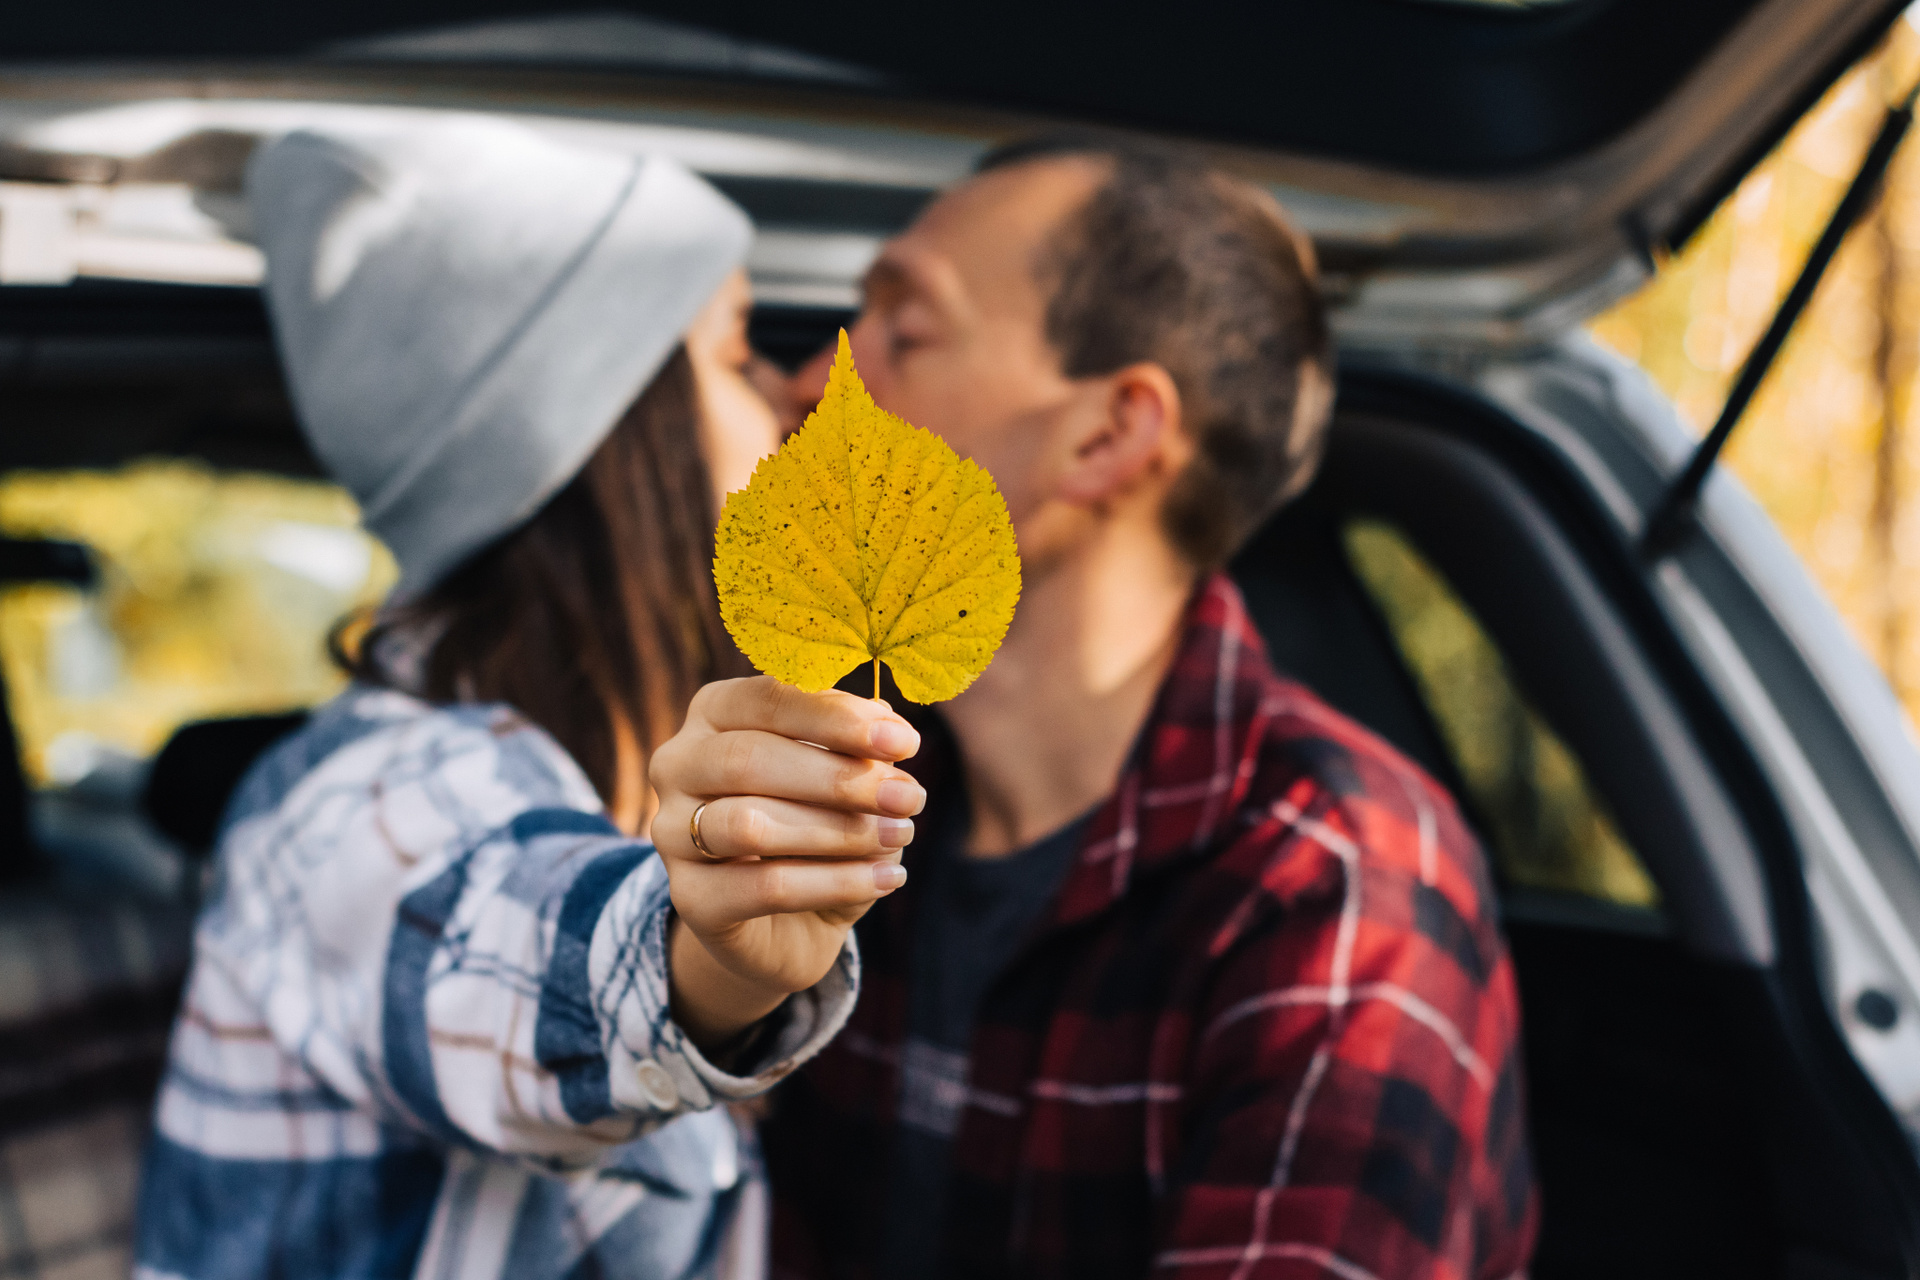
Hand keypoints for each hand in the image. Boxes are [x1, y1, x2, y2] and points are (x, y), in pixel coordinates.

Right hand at [649, 676, 922, 1051]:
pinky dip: (836, 883)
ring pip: (750, 824)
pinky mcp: (691, 898)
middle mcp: (678, 764)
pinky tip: (887, 878)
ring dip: (839, 831)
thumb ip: (858, 746)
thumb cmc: (820, 825)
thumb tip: (887, 721)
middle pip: (750, 759)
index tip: (905, 742)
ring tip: (900, 836)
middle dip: (841, 779)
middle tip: (910, 797)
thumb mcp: (845, 777)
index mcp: (715, 712)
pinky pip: (765, 887)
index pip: (768, 699)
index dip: (837, 718)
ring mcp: (671, 833)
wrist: (790, 922)